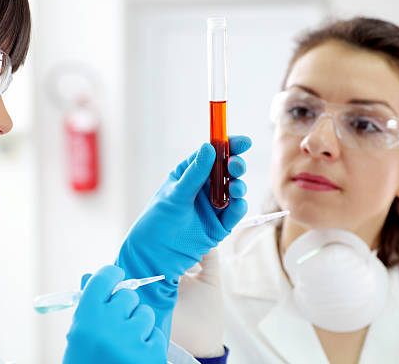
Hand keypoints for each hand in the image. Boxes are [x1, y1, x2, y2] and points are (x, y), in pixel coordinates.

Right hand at [63, 266, 166, 363]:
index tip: (115, 280)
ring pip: (145, 314)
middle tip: (118, 325)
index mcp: (85, 317)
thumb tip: (90, 275)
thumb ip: (89, 307)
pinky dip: (149, 345)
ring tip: (126, 345)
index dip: (112, 276)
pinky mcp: (150, 356)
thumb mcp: (80, 335)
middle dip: (126, 308)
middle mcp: (107, 326)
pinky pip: (156, 335)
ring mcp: (130, 341)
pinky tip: (136, 358)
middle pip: (128, 295)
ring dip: (139, 326)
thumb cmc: (87, 361)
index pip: (105, 278)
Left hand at [116, 135, 249, 339]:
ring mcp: (212, 206)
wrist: (155, 256)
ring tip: (234, 188)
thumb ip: (194, 174)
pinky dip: (238, 206)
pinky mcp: (220, 226)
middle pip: (227, 171)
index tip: (243, 142)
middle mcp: (203, 188)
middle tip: (235, 167)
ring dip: (238, 186)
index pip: (212, 154)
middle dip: (235, 166)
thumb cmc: (157, 222)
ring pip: (234, 190)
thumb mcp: (175, 194)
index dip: (229, 146)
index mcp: (189, 174)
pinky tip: (236, 204)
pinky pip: (234, 212)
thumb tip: (209, 147)